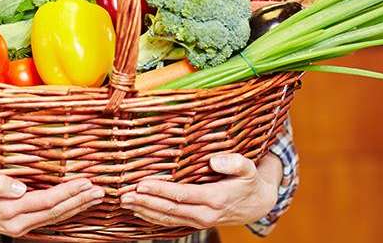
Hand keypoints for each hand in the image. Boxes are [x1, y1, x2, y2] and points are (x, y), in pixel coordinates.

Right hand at [0, 173, 104, 236]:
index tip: (86, 182)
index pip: (47, 200)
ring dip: (77, 207)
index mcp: (9, 211)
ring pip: (55, 217)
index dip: (68, 192)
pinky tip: (77, 205)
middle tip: (100, 191)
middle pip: (56, 212)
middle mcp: (18, 223)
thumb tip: (21, 187)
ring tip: (95, 197)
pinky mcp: (21, 226)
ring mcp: (20, 227)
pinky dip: (66, 212)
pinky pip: (49, 220)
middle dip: (80, 201)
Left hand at [120, 153, 281, 228]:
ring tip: (125, 204)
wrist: (259, 204)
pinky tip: (140, 211)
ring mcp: (200, 220)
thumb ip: (234, 163)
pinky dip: (154, 218)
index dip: (159, 191)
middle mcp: (206, 214)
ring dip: (145, 211)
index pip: (181, 195)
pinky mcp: (197, 222)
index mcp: (215, 199)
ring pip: (167, 219)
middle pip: (169, 210)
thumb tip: (215, 160)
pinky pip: (172, 222)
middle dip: (144, 203)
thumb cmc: (250, 181)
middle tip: (123, 196)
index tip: (140, 184)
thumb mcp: (249, 168)